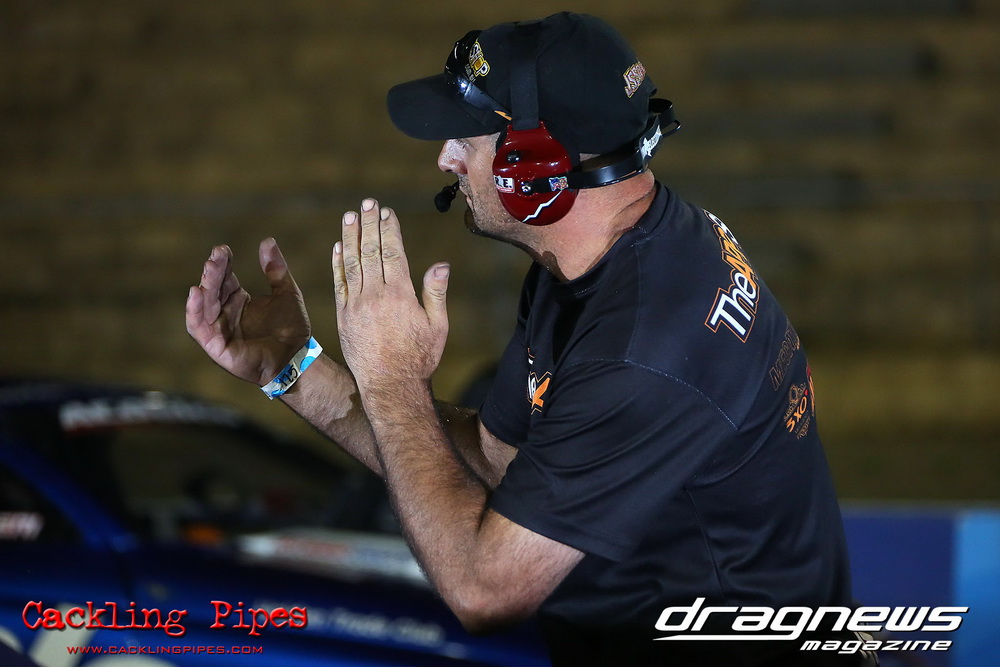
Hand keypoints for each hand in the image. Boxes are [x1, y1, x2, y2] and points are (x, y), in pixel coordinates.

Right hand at [186, 238, 310, 385]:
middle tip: (216, 256)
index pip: (225, 278)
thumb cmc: (292, 329)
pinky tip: (196, 293)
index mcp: (238, 300)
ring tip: (209, 269)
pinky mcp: (216, 346)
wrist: (297, 359)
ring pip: (204, 306)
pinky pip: (199, 328)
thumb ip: (277, 270)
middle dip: (213, 272)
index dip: (222, 264)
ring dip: (204, 287)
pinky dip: (195, 311)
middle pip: (213, 289)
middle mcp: (225, 313)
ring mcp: (219, 330)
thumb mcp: (287, 293)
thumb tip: (268, 240)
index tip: (223, 249)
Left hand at [332, 198, 449, 394]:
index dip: (389, 229)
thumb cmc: (420, 357)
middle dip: (369, 224)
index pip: (392, 252)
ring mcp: (356, 304)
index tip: (387, 212)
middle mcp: (375, 295)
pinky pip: (339, 283)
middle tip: (367, 203)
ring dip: (350, 236)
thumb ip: (436, 293)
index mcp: (399, 294)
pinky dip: (338, 262)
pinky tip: (338, 246)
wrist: (390, 385)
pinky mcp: (343, 316)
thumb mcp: (437, 326)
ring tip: (350, 216)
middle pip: (370, 251)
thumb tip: (441, 264)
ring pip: (351, 262)